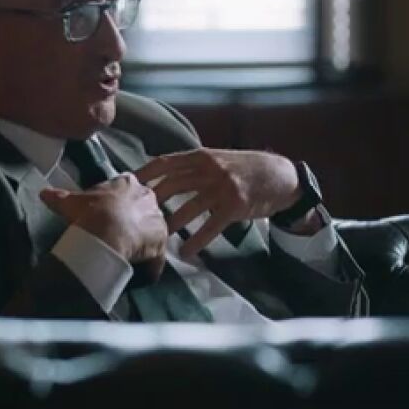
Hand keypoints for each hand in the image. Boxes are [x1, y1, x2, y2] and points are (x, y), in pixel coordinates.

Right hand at [40, 174, 168, 280]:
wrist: (106, 233)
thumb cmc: (89, 212)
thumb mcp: (70, 203)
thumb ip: (58, 197)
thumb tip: (43, 193)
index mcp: (128, 183)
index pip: (126, 189)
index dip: (117, 202)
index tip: (107, 213)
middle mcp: (148, 197)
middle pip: (143, 209)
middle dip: (133, 220)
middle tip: (117, 234)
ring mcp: (158, 219)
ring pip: (151, 231)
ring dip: (143, 241)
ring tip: (127, 254)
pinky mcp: (162, 241)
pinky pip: (157, 255)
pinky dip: (150, 264)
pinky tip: (139, 273)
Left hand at [135, 148, 301, 258]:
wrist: (281, 176)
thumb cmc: (246, 168)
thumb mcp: (218, 158)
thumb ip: (194, 165)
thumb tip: (164, 174)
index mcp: (202, 155)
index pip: (165, 162)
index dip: (145, 174)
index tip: (127, 185)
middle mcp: (210, 169)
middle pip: (171, 186)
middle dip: (152, 203)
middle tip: (137, 218)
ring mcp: (222, 188)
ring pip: (188, 208)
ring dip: (170, 225)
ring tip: (156, 238)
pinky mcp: (234, 206)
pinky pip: (210, 227)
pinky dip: (196, 241)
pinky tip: (186, 252)